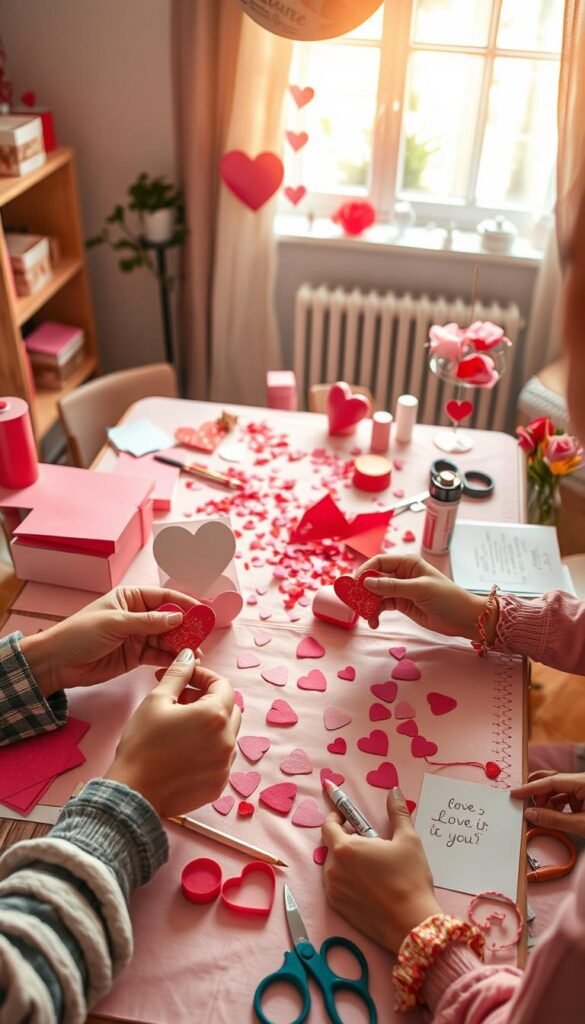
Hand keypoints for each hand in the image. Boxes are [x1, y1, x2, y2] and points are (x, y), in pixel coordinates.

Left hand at [19, 586, 200, 697]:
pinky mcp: (135, 656)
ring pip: (166, 638)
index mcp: (131, 598)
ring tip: (195, 655)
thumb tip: (178, 617)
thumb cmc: (80, 634)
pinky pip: (157, 655)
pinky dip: (169, 658)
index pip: (164, 598)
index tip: (202, 612)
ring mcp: (137, 636)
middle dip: (186, 628)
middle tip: (201, 639)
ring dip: (180, 646)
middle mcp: (137, 615)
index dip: (184, 604)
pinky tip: (180, 663)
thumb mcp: (116, 623)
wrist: (57, 663)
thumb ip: (148, 622)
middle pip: (169, 619)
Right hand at [105, 649, 240, 816]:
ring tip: (182, 728)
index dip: (204, 677)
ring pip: (227, 734)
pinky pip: (222, 758)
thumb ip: (178, 674)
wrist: (133, 792)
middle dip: (209, 699)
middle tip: (181, 701)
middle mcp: (228, 740)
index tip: (186, 678)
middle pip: (230, 708)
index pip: (223, 685)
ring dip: (211, 725)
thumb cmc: (141, 744)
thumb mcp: (157, 700)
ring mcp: (225, 765)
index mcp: (214, 715)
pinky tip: (185, 751)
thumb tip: (189, 655)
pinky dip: (209, 749)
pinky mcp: (219, 784)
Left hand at [321, 788, 440, 953]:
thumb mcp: (408, 840)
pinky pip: (337, 885)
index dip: (336, 816)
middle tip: (370, 841)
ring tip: (373, 864)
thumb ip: (397, 812)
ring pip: (334, 866)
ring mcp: (333, 891)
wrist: (411, 924)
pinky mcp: (338, 908)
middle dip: (346, 839)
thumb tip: (394, 791)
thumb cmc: (410, 879)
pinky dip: (348, 878)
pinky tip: (370, 883)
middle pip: (332, 846)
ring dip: (347, 860)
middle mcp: (332, 869)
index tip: (346, 814)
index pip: (328, 825)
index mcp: (344, 848)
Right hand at [356, 554, 494, 639]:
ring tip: (366, 617)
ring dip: (368, 604)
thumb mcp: (419, 590)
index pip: (379, 562)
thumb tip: (366, 582)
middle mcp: (401, 574)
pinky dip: (376, 613)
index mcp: (407, 563)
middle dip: (363, 590)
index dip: (364, 571)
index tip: (353, 584)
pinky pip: (382, 606)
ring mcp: (401, 589)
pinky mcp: (402, 604)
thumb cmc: (447, 598)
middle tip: (354, 604)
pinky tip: (374, 622)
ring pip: (376, 594)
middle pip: (374, 578)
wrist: (464, 618)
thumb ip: (393, 586)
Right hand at [511, 771, 584, 837]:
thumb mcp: (580, 825)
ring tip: (539, 815)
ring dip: (546, 802)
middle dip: (537, 792)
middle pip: (553, 781)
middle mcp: (582, 781)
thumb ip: (554, 820)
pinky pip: (565, 797)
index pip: (551, 781)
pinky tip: (551, 816)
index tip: (516, 794)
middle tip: (523, 802)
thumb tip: (530, 814)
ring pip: (558, 790)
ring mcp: (583, 788)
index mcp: (583, 782)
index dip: (531, 788)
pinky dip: (556, 806)